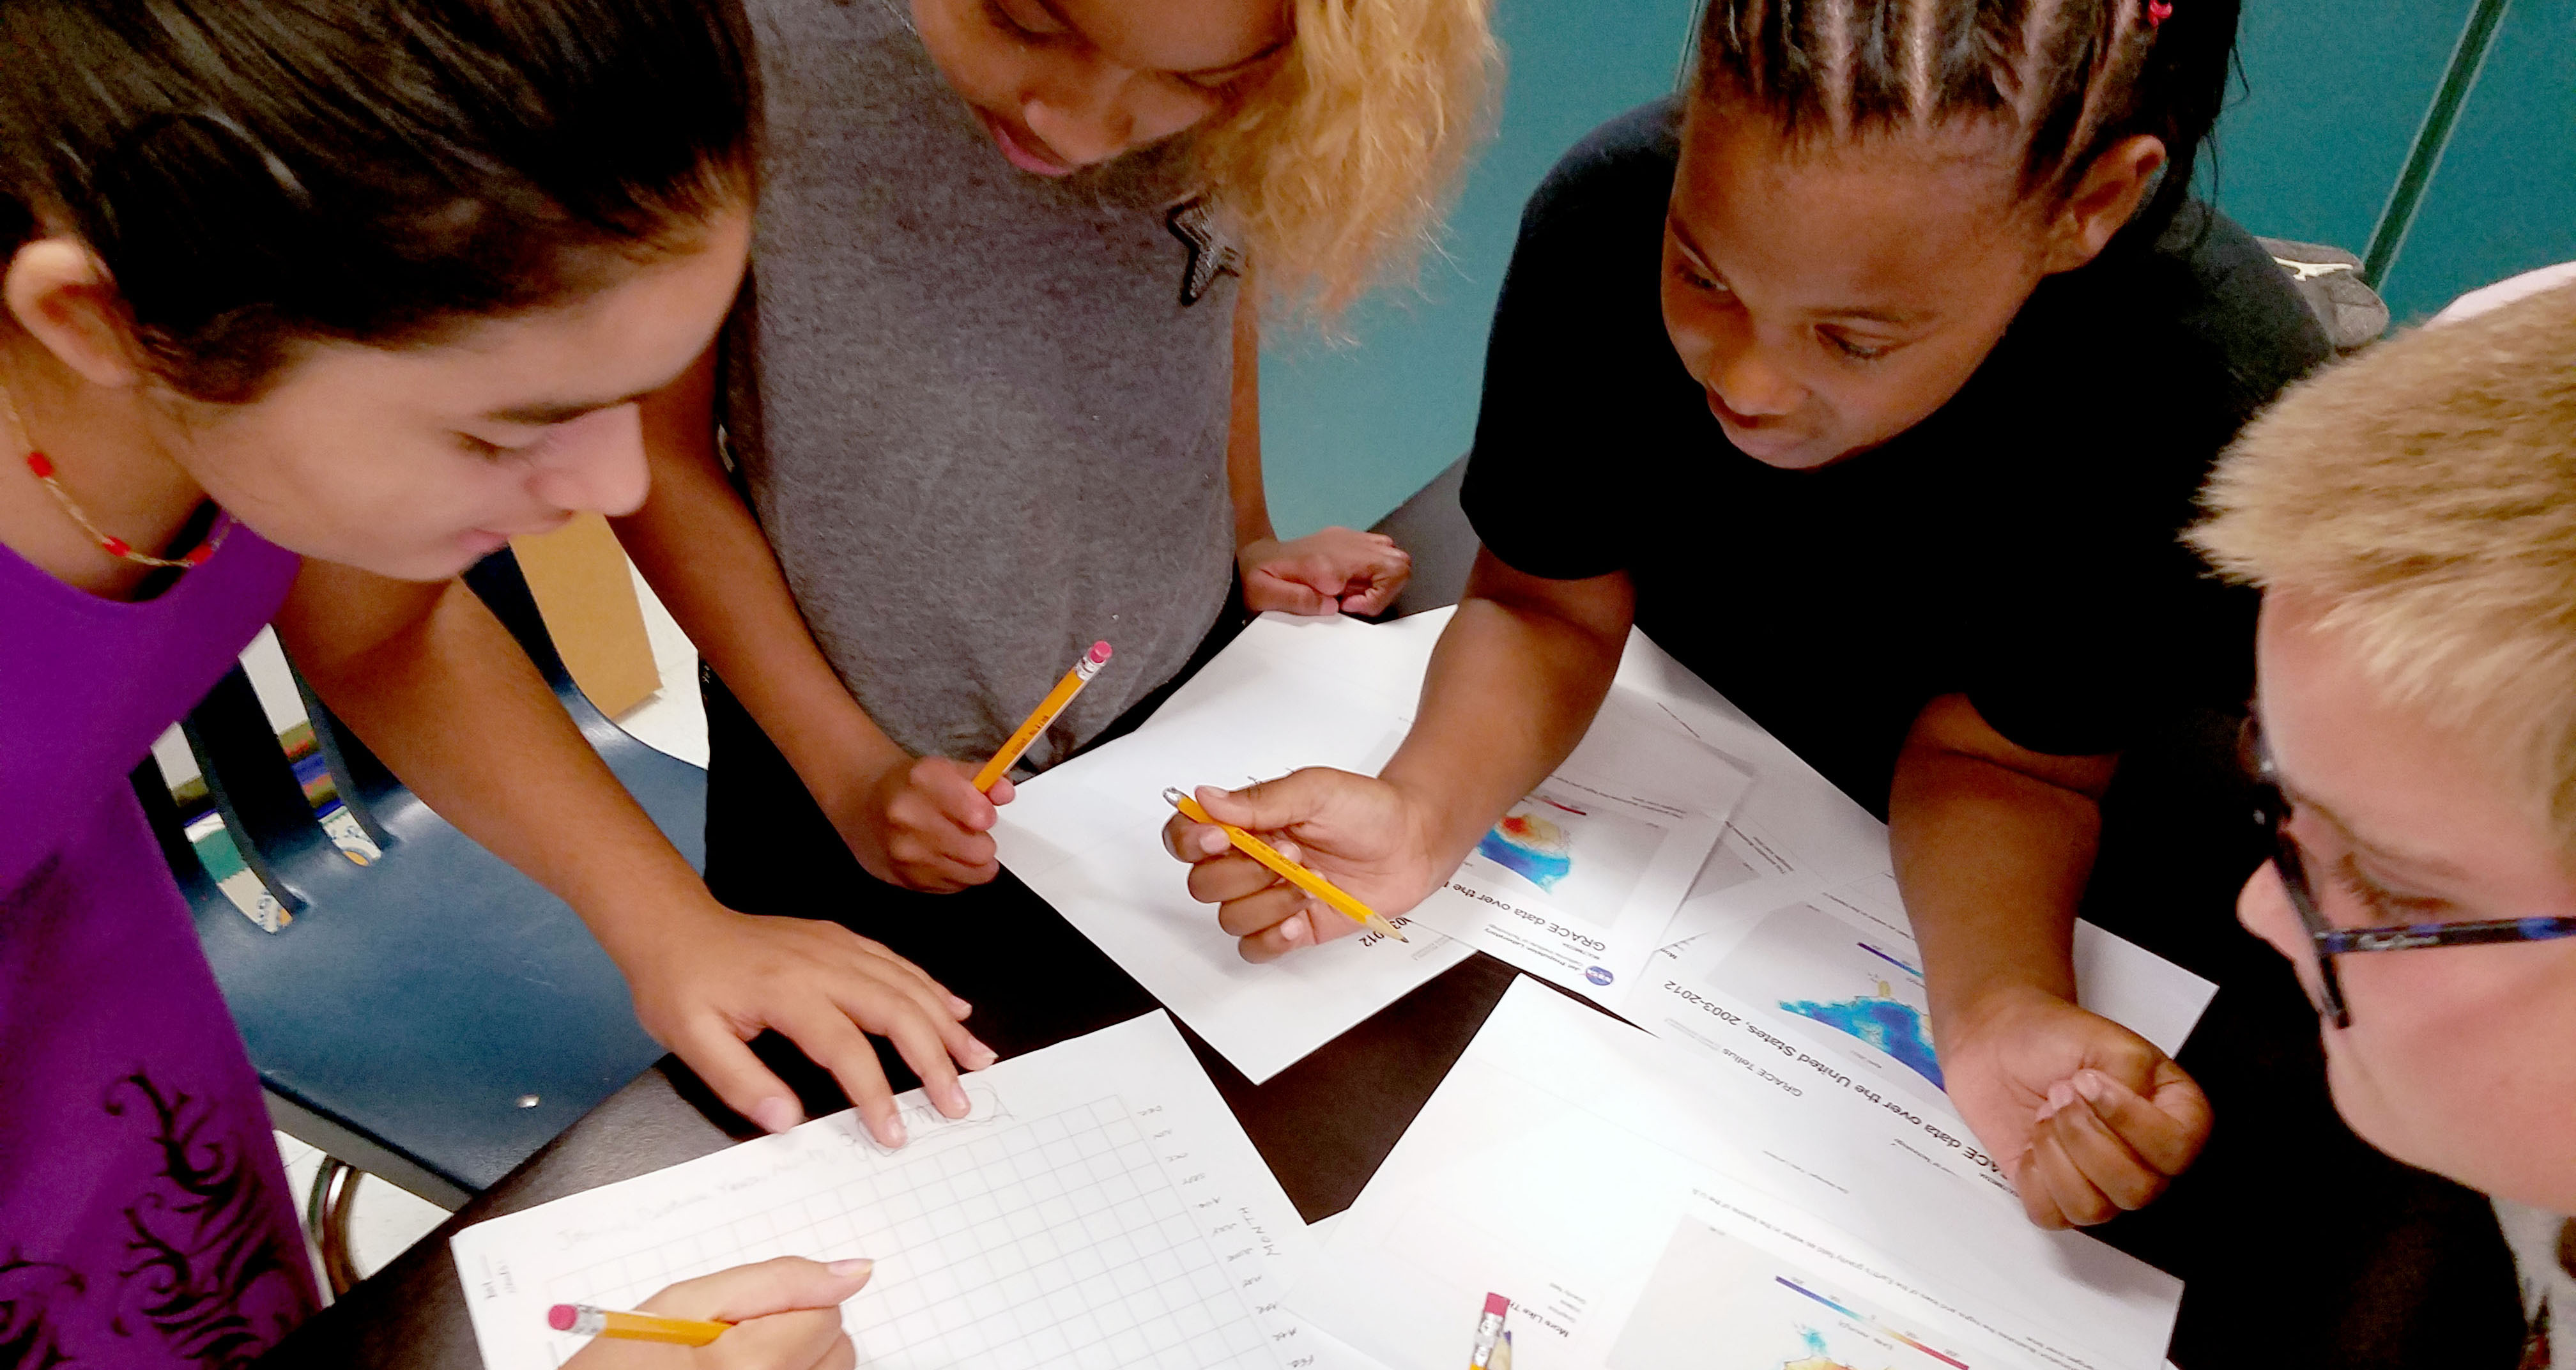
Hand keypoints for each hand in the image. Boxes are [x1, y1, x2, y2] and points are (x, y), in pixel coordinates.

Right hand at [563, 1257, 870, 1369]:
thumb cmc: (619, 1369)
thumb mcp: (682, 1303)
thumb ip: (776, 1281)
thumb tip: (855, 1271)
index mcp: (748, 1368)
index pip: (827, 1312)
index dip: (784, 1305)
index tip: (738, 1318)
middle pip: (838, 1351)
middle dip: (796, 1335)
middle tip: (732, 1343)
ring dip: (794, 1364)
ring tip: (734, 1367)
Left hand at [619, 899, 996, 1146]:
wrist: (674, 926)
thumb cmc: (680, 986)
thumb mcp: (689, 1039)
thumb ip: (739, 1081)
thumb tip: (786, 1122)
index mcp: (788, 992)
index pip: (846, 1049)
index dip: (876, 1094)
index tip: (894, 1134)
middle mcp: (824, 964)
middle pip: (896, 1010)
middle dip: (935, 1059)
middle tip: (958, 1103)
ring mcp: (837, 947)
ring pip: (908, 984)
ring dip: (947, 1024)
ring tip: (979, 1061)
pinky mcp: (841, 940)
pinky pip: (898, 964)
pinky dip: (933, 989)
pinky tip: (956, 1010)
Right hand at [832, 754, 1014, 892]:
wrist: (864, 801)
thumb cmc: (910, 786)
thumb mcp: (947, 769)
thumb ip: (984, 778)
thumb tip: (1005, 792)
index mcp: (924, 782)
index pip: (980, 814)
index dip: (987, 815)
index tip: (981, 812)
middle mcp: (910, 819)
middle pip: (981, 851)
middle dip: (984, 841)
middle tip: (970, 831)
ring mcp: (905, 854)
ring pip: (972, 874)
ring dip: (973, 861)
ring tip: (957, 844)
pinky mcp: (905, 879)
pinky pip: (955, 886)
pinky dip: (955, 873)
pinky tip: (941, 855)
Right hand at [1162, 771, 1442, 961]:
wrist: (1414, 843)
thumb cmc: (1368, 811)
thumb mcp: (1315, 790)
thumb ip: (1259, 800)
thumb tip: (1206, 799)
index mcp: (1246, 823)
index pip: (1185, 837)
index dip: (1190, 842)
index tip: (1220, 837)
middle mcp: (1251, 862)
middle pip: (1203, 884)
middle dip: (1244, 874)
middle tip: (1292, 855)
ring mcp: (1269, 897)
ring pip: (1229, 918)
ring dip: (1268, 904)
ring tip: (1311, 884)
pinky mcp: (1291, 928)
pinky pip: (1254, 948)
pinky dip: (1272, 938)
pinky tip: (1299, 919)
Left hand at [1238, 528, 1410, 616]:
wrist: (1251, 555)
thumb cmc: (1257, 575)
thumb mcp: (1264, 593)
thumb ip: (1298, 601)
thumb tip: (1332, 606)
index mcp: (1327, 561)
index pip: (1384, 574)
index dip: (1374, 600)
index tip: (1347, 607)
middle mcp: (1343, 546)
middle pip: (1398, 561)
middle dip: (1386, 590)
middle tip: (1353, 603)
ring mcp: (1347, 540)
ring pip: (1392, 555)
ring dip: (1381, 581)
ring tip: (1351, 594)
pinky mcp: (1346, 542)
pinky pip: (1377, 552)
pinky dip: (1372, 572)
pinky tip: (1348, 584)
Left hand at [1936, 985, 2211, 1228]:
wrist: (1996, 1042)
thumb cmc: (2051, 1037)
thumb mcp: (2106, 1039)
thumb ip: (2132, 1076)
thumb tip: (2124, 1112)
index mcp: (2172, 1113)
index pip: (2177, 1149)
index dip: (2129, 1122)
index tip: (2089, 1083)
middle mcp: (2143, 1156)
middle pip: (2138, 1189)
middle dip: (2085, 1138)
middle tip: (2059, 1096)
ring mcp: (2101, 1180)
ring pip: (2095, 1209)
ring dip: (2057, 1156)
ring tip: (2045, 1117)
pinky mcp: (2056, 1194)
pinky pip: (2052, 1214)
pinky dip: (2033, 1178)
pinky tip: (2032, 1145)